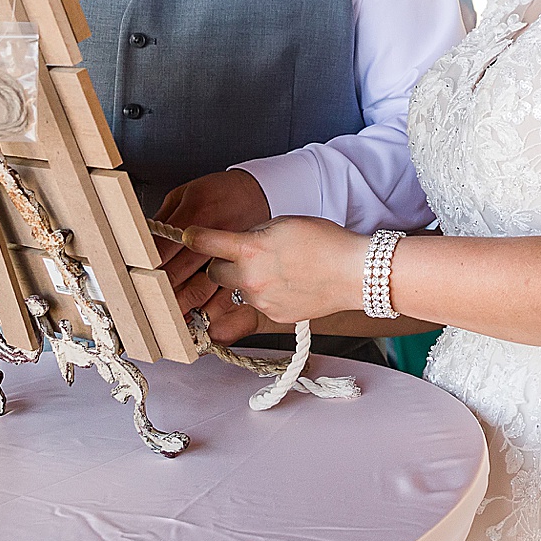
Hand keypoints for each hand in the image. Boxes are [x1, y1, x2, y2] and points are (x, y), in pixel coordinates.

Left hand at [182, 216, 364, 328]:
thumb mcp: (284, 223)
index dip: (194, 237)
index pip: (207, 243)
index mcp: (250, 249)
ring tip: (273, 269)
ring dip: (244, 280)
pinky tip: (285, 284)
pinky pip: (257, 304)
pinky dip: (264, 295)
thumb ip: (255, 233)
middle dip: (222, 263)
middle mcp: (249, 279)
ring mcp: (260, 302)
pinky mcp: (273, 317)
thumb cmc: (324, 241)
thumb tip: (241, 241)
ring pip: (236, 290)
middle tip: (240, 254)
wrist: (352, 272)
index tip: (188, 235)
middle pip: (215, 273)